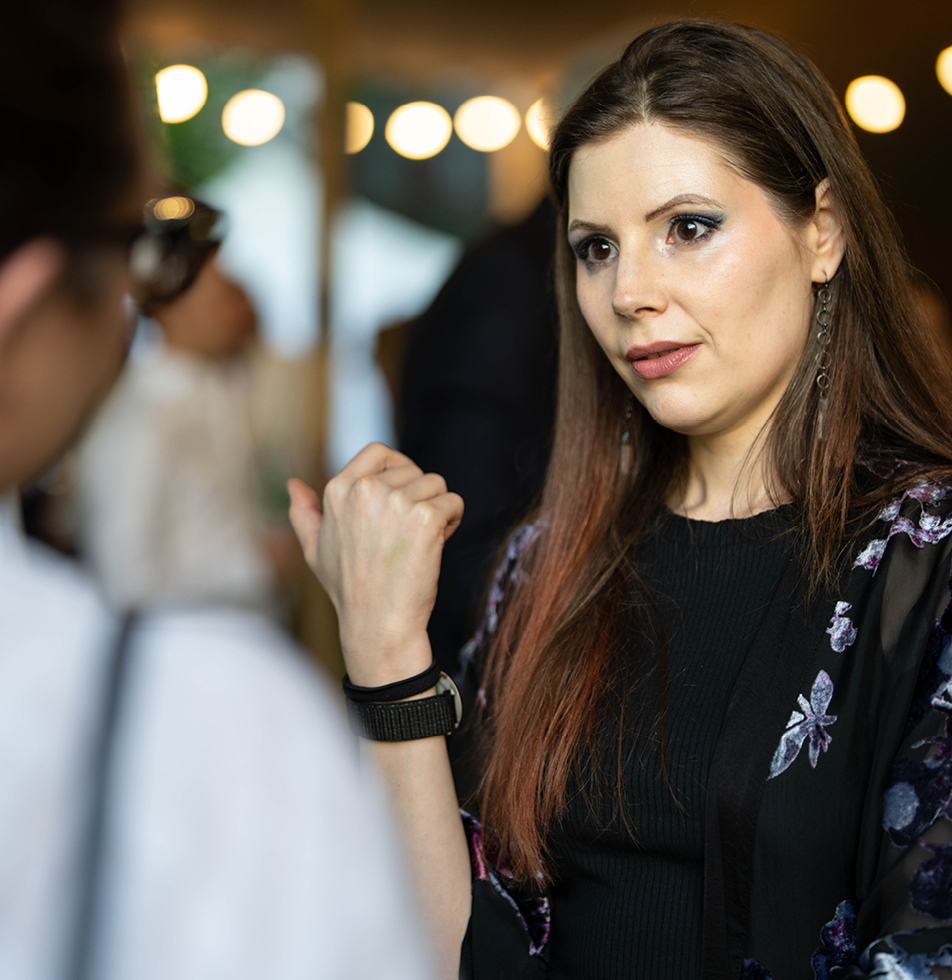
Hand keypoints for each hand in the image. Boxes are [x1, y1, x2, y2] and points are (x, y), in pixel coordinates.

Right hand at [287, 443, 463, 685]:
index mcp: (338, 490)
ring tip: (419, 542)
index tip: (403, 495)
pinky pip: (453, 503)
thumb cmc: (349, 590)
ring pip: (437, 485)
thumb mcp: (315, 550)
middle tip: (407, 535)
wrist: (378, 625)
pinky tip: (435, 547)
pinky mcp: (425, 517)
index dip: (398, 469)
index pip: (379, 452)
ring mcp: (397, 502)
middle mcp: (365, 490)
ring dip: (437, 510)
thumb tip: (293, 484)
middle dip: (419, 497)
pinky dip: (452, 522)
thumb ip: (304, 514)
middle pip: (414, 471)